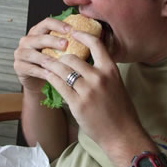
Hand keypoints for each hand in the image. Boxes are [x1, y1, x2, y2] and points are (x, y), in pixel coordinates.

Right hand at [13, 17, 70, 91]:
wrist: (39, 81)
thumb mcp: (60, 51)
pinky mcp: (18, 66)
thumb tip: (92, 36)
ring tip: (58, 61)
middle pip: (39, 37)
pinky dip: (41, 71)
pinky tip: (51, 74)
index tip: (71, 30)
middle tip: (66, 44)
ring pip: (33, 53)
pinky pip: (30, 68)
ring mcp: (20, 53)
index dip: (58, 25)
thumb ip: (69, 42)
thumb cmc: (52, 63)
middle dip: (53, 40)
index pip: (46, 23)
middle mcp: (27, 40)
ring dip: (46, 58)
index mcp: (37, 32)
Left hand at [40, 30, 147, 158]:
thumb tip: (86, 59)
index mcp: (110, 70)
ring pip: (62, 69)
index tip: (72, 32)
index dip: (82, 35)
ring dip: (51, 65)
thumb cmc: (120, 110)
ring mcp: (87, 91)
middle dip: (60, 56)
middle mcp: (99, 77)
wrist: (122, 134)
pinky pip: (59, 85)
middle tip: (52, 54)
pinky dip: (51, 78)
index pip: (95, 44)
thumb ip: (102, 71)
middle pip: (72, 57)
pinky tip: (47, 76)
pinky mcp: (77, 103)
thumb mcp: (116, 84)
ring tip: (44, 62)